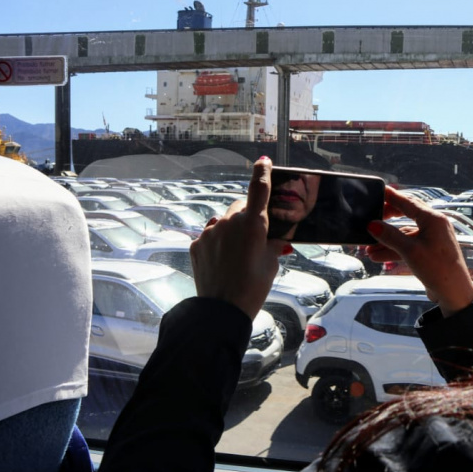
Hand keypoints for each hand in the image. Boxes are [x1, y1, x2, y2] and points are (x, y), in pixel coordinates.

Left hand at [189, 158, 290, 319]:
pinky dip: (218, 242)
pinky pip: (211, 234)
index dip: (262, 173)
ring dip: (232, 230)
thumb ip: (272, 244)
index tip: (263, 162)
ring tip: (238, 254)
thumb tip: (276, 237)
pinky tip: (224, 260)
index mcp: (253, 224)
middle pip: (241, 207)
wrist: (221, 310)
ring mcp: (210, 232)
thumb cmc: (253, 287)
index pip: (259, 189)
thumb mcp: (271, 264)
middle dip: (248, 216)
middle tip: (255, 238)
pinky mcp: (197, 243)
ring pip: (224, 221)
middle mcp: (229, 222)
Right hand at [366, 187, 472, 315]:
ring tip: (368, 248)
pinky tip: (378, 256)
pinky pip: (408, 245)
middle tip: (371, 218)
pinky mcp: (429, 251)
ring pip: (404, 233)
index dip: (392, 197)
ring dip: (387, 240)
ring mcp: (432, 238)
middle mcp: (434, 225)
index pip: (408, 202)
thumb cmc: (438, 269)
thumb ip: (390, 236)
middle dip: (386, 220)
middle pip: (406, 215)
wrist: (454, 293)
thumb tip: (372, 225)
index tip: (379, 190)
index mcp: (433, 219)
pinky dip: (394, 249)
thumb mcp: (410, 251)